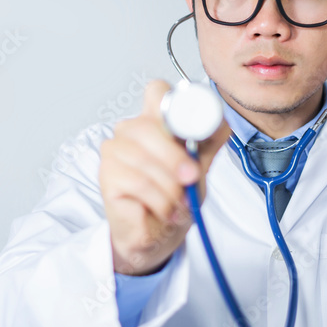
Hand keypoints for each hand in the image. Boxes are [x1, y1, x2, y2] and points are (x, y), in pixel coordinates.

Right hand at [100, 80, 231, 275]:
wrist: (159, 234)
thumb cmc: (174, 198)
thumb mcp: (201, 167)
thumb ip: (208, 143)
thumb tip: (219, 122)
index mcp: (154, 120)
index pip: (156, 91)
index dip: (175, 105)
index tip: (194, 130)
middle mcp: (130, 130)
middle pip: (148, 125)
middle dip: (175, 157)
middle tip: (191, 177)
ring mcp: (114, 151)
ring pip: (144, 158)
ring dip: (170, 187)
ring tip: (179, 203)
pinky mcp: (106, 175)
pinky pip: (137, 182)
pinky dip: (159, 201)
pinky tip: (165, 210)